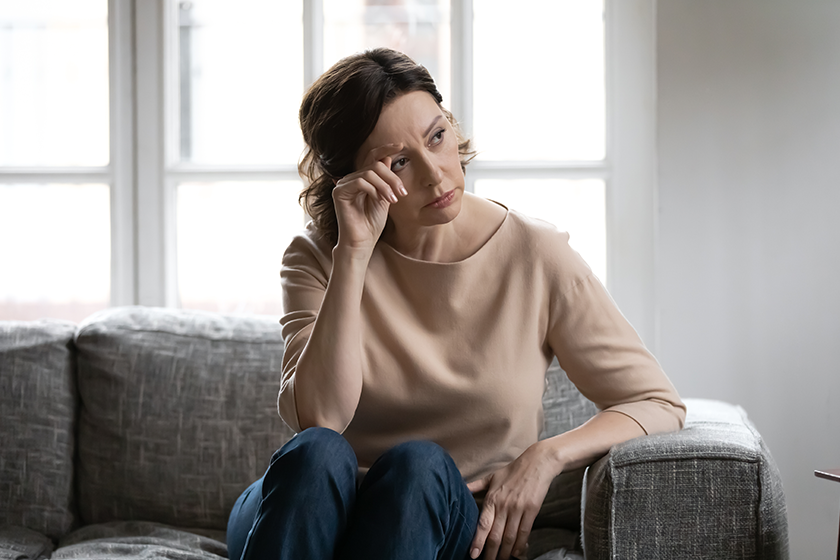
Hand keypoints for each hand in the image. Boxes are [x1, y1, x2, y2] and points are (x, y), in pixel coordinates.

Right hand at [332, 143, 406, 254]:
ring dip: (385, 185)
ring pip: (369, 172)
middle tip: (402, 193)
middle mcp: (351, 179)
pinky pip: (360, 181)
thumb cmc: (373, 223)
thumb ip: (386, 180)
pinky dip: (374, 189)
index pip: (372, 157)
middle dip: (392, 177)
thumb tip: (388, 158)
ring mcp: (343, 184)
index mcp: (362, 179)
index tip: (401, 146)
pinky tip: (379, 200)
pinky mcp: (339, 192)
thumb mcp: (385, 198)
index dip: (386, 149)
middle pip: (374, 164)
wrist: (363, 242)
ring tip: (393, 200)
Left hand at [466, 442, 559, 559]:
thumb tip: (461, 488)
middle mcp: (504, 505)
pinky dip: (520, 545)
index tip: (473, 555)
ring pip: (510, 537)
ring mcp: (518, 509)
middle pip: (496, 535)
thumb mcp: (492, 476)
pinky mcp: (532, 510)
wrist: (537, 462)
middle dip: (491, 553)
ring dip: (505, 552)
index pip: (483, 524)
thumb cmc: (513, 469)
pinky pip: (524, 532)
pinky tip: (516, 553)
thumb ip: (476, 485)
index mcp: (492, 498)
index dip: (478, 541)